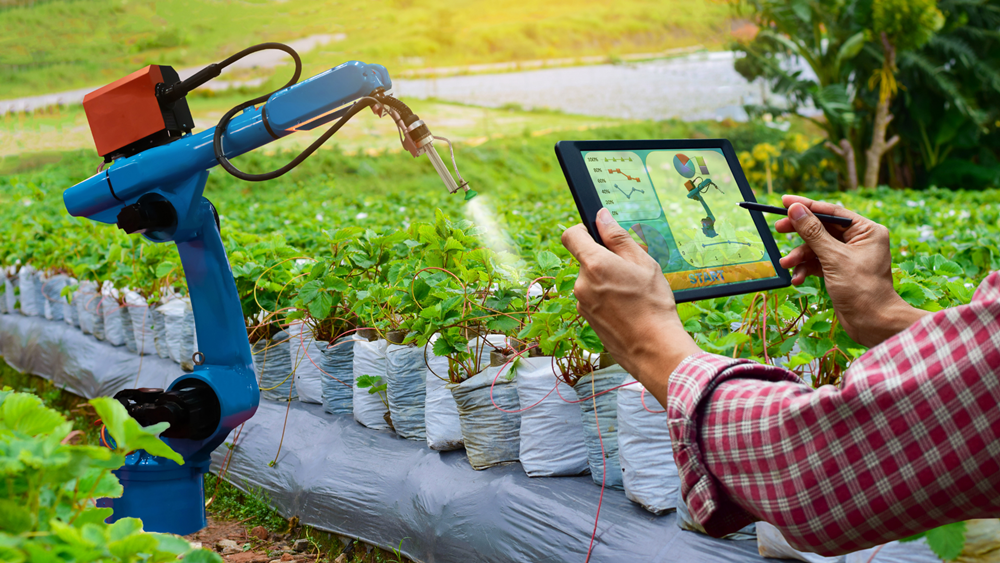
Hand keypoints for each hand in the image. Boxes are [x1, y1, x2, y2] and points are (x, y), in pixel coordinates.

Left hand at [561, 209, 700, 397]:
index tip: (596, 233)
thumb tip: (602, 217)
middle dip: (604, 260)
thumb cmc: (653, 305)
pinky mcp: (586, 318)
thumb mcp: (643, 263)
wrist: (653, 348)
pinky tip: (626, 307)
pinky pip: (593, 298)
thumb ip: (618, 237)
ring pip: (590, 280)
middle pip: (585, 260)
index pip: (571, 235)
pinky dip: (605, 298)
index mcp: (595, 264)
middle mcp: (582, 283)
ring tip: (631, 293)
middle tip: (630, 271)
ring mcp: (582, 303)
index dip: (582, 229)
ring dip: (606, 281)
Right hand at [776, 195, 929, 347]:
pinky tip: (797, 278)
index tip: (784, 202)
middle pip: (822, 228)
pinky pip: (818, 263)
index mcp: (866, 231)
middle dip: (799, 233)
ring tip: (786, 264)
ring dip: (800, 256)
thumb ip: (813, 233)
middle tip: (778, 228)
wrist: (873, 323)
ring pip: (817, 247)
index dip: (807, 206)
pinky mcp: (840, 271)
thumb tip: (796, 210)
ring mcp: (849, 256)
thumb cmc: (861, 290)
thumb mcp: (834, 258)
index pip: (832, 212)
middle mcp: (859, 240)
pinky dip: (806, 269)